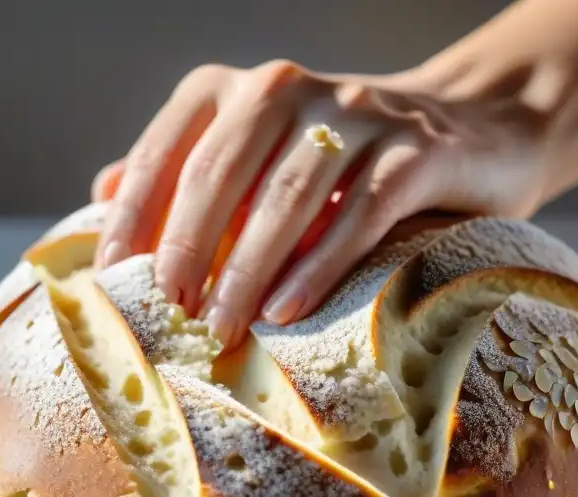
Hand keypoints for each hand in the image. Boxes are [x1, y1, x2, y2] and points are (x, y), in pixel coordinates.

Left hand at [92, 59, 547, 348]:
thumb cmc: (346, 160)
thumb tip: (104, 192)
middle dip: (189, 246)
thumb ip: (187, 168)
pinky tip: (287, 310)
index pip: (170, 148)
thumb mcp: (262, 154)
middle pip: (222, 170)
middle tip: (171, 311)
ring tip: (222, 327)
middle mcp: (291, 88)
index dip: (137, 215)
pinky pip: (358, 212)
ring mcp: (357, 114)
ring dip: (248, 268)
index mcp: (241, 89)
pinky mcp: (415, 151)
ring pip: (287, 195)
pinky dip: (318, 266)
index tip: (112, 278)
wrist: (472, 129)